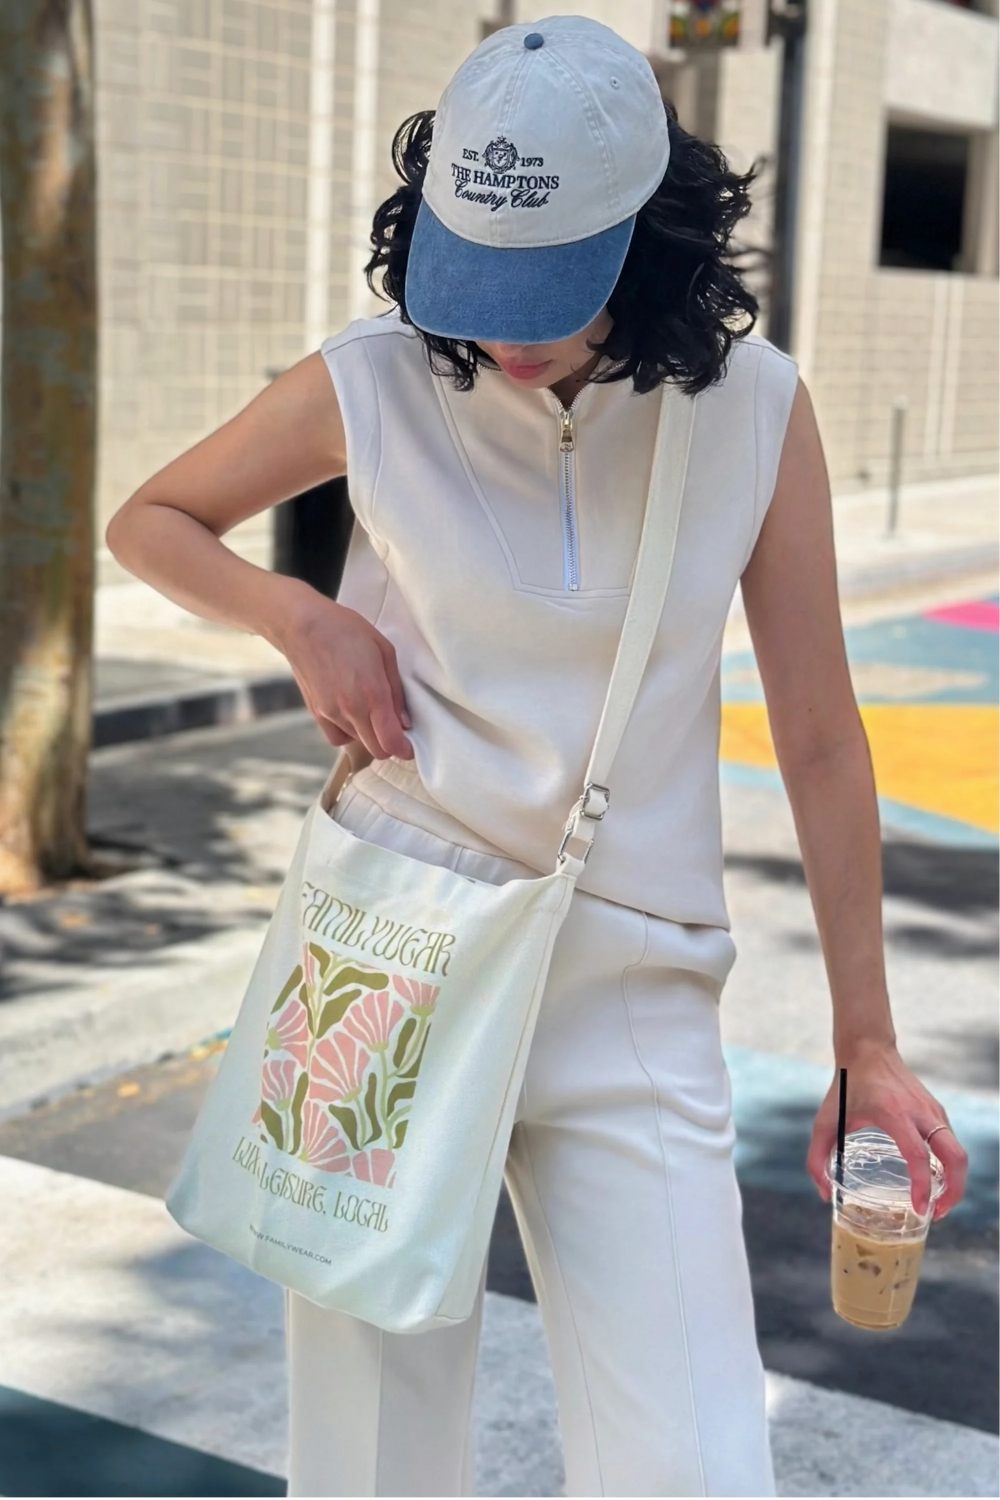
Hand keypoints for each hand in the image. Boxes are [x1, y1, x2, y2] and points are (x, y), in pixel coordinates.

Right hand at [271, 588, 412, 761]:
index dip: (405, 749)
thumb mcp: (385, 651)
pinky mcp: (316, 713)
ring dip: (370, 734)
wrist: (302, 626)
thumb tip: (405, 721)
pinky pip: (337, 738)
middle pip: (377, 750)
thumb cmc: (346, 631)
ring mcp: (331, 714)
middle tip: (394, 727)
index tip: (410, 746)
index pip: (391, 742)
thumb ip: (397, 691)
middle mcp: (351, 710)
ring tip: (370, 710)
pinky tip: (351, 715)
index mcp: (373, 694)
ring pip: (359, 742)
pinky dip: (349, 733)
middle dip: (390, 744)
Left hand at [807, 1040, 967, 1218]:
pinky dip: (949, 1166)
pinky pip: (951, 1143)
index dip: (923, 1186)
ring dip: (954, 1181)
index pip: (919, 1155)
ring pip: (958, 1152)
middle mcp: (921, 1113)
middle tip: (936, 1213)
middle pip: (955, 1157)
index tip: (919, 1208)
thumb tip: (824, 1193)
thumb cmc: (846, 1086)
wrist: (868, 1049)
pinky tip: (934, 1180)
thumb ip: (817, 1158)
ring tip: (936, 1203)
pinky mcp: (937, 1111)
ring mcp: (933, 1111)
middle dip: (953, 1191)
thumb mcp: (824, 1121)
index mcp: (894, 1114)